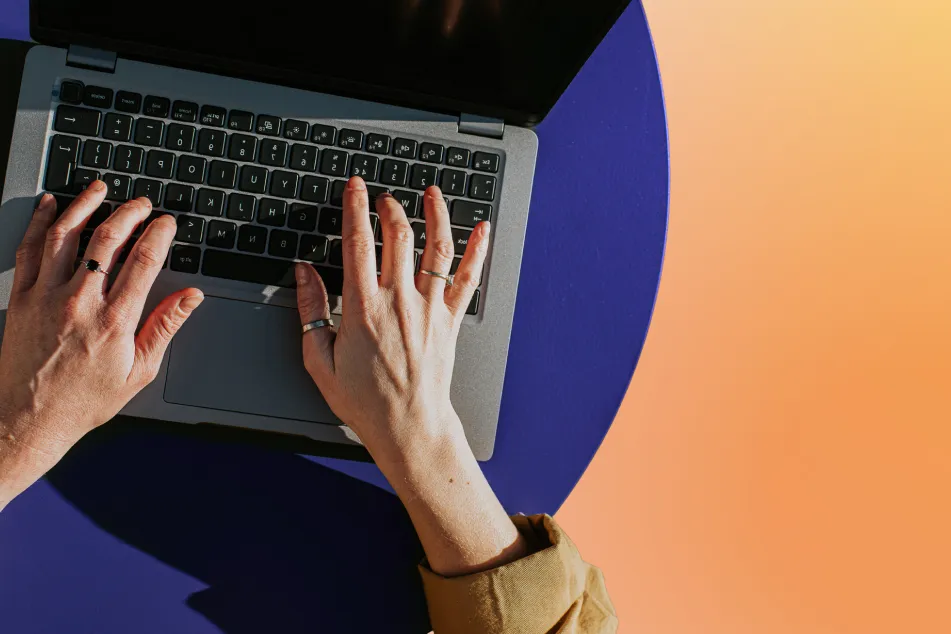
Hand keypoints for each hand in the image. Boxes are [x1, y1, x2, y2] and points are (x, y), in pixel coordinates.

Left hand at [0, 183, 201, 505]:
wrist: (27, 420)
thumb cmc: (83, 401)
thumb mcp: (138, 371)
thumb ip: (165, 327)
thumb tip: (190, 297)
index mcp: (115, 322)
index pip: (143, 262)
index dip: (158, 234)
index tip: (166, 223)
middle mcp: (79, 303)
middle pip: (107, 240)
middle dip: (128, 213)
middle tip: (140, 203)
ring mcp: (45, 297)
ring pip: (66, 236)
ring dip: (85, 205)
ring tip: (99, 189)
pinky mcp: (21, 298)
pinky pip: (29, 249)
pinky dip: (41, 223)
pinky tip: (52, 207)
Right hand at [295, 178, 487, 462]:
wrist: (409, 426)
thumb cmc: (364, 400)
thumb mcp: (319, 360)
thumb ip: (311, 311)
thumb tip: (303, 273)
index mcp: (363, 308)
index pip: (358, 243)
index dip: (355, 208)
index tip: (354, 188)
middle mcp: (399, 301)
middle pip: (399, 236)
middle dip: (390, 207)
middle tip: (384, 196)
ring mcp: (429, 309)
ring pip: (436, 248)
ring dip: (435, 214)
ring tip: (430, 194)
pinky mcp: (449, 320)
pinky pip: (467, 278)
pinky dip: (477, 250)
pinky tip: (482, 229)